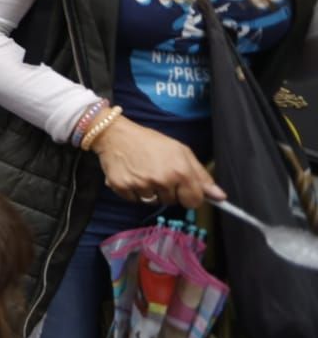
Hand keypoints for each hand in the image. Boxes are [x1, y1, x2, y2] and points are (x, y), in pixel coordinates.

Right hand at [91, 116, 224, 208]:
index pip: (194, 201)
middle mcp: (161, 180)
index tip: (183, 188)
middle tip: (158, 172)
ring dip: (150, 192)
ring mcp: (140, 185)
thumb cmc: (150, 142)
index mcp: (179, 171)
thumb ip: (201, 175)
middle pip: (172, 203)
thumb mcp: (180, 152)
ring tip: (143, 173)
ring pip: (153, 202)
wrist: (115, 134)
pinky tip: (132, 176)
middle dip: (168, 192)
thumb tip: (220, 197)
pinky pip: (134, 200)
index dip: (190, 195)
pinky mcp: (122, 188)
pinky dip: (134, 191)